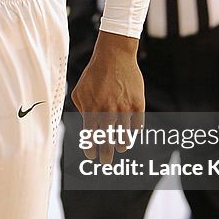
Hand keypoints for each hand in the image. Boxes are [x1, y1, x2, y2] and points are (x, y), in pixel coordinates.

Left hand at [71, 30, 143, 163]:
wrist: (114, 56)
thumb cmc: (94, 74)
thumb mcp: (80, 92)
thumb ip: (81, 111)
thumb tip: (85, 127)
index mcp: (91, 110)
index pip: (91, 138)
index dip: (91, 150)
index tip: (92, 156)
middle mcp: (108, 112)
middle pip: (108, 142)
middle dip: (106, 156)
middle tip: (106, 161)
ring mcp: (124, 109)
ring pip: (125, 137)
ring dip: (122, 145)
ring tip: (120, 147)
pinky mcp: (138, 104)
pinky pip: (138, 126)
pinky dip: (134, 132)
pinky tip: (131, 133)